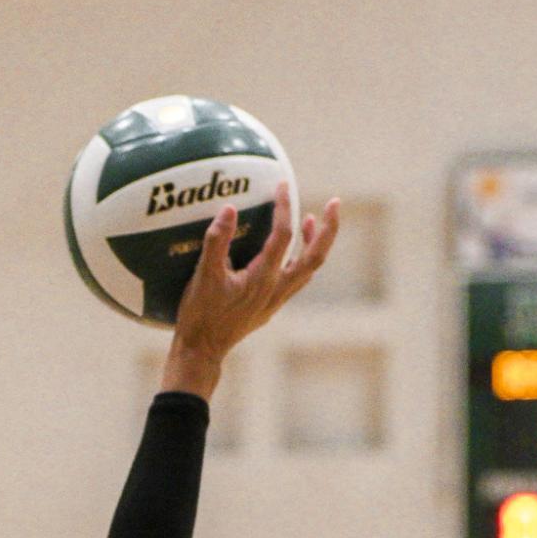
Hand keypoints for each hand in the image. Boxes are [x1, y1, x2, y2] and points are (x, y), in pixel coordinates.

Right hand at [161, 183, 340, 397]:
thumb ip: (216, 241)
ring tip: (313, 219)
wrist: (202, 350)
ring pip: (308, 269)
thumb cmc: (200, 314)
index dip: (284, 207)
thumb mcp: (203, 276)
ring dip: (315, 243)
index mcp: (263, 279)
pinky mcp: (270, 306)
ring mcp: (276, 300)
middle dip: (329, 229)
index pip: (283, 235)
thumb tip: (229, 209)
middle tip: (335, 204)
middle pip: (315, 257)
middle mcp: (277, 289)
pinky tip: (292, 250)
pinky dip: (301, 259)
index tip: (283, 186)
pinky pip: (297, 279)